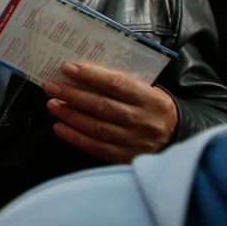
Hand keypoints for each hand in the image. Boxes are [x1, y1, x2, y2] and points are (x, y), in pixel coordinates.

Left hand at [43, 60, 178, 163]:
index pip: (117, 83)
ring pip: (96, 127)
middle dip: (72, 95)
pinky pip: (95, 147)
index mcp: (151, 99)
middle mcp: (143, 120)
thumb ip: (123, 85)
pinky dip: (75, 137)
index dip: (90, 75)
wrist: (175, 138)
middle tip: (52, 87)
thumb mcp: (149, 91)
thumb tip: (84, 74)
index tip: (68, 68)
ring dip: (70, 115)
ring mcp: (134, 141)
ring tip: (52, 104)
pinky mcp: (125, 157)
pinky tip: (59, 127)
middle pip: (102, 106)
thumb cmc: (153, 108)